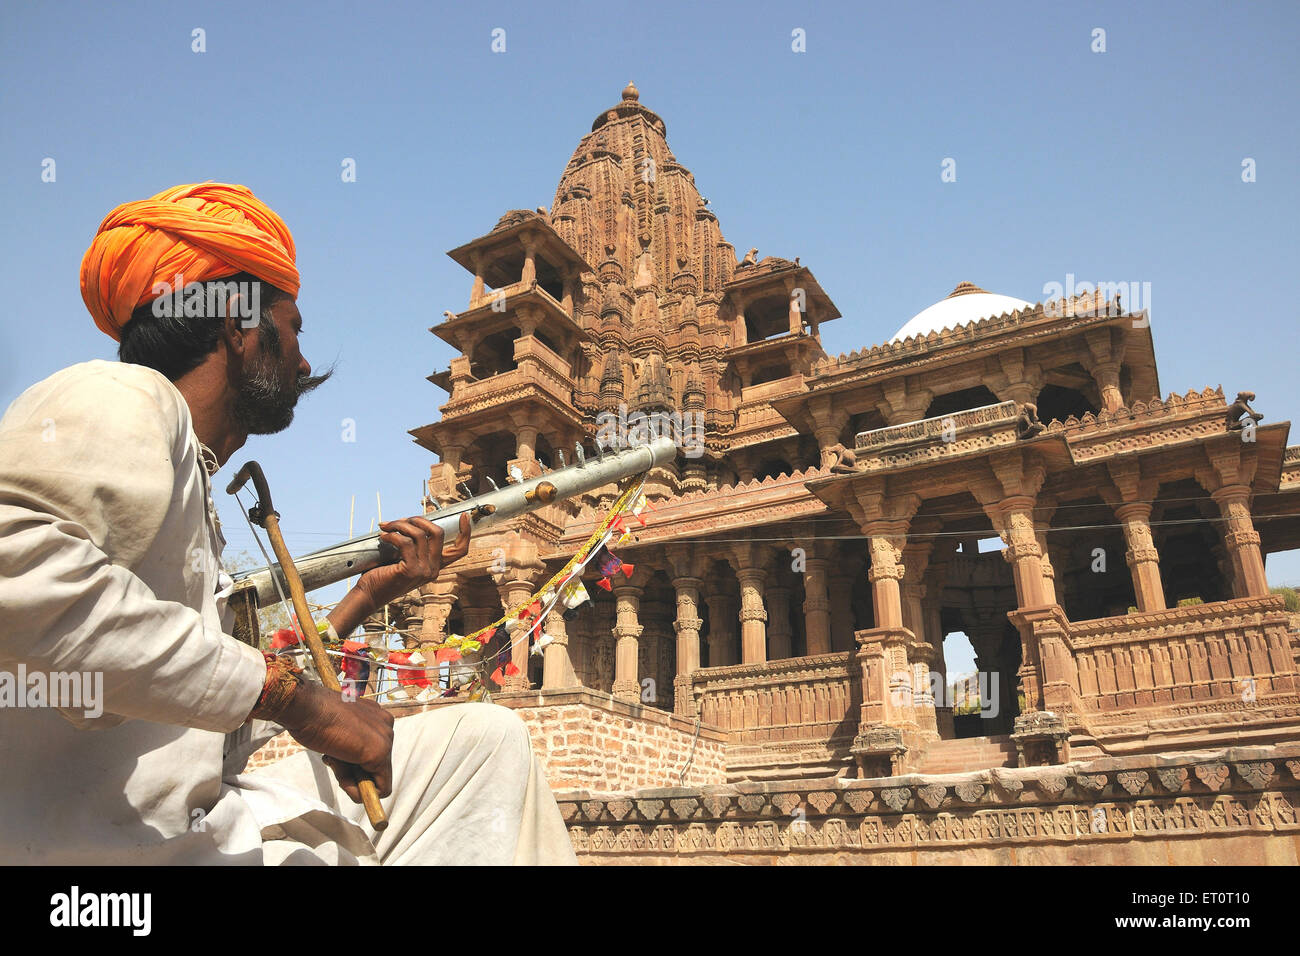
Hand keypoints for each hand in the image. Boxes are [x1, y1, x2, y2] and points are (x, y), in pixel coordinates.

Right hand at [278, 681, 394, 801]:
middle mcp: (385, 725)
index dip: (352, 763)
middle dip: (353, 772)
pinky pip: (379, 787)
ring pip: (376, 778)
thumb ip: (348, 749)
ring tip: (332, 758)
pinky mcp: (379, 753)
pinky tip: (341, 774)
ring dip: (352, 780)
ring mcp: (385, 739)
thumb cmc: (313, 717)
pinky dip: (360, 792)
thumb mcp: (335, 733)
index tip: (335, 756)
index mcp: (375, 717)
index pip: (371, 751)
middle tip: (331, 758)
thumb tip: (353, 774)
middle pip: (375, 765)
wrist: (306, 706)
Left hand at [357, 511, 470, 609]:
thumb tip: (412, 521)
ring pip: (419, 534)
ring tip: (387, 526)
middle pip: (438, 533)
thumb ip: (415, 546)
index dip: (465, 532)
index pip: (459, 550)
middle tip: (402, 520)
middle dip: (419, 519)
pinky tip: (383, 536)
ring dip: (400, 524)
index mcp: (435, 566)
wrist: (368, 595)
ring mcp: (423, 571)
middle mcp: (433, 570)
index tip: (464, 516)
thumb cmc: (382, 575)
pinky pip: (404, 542)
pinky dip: (392, 535)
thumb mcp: (405, 559)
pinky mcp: (410, 571)